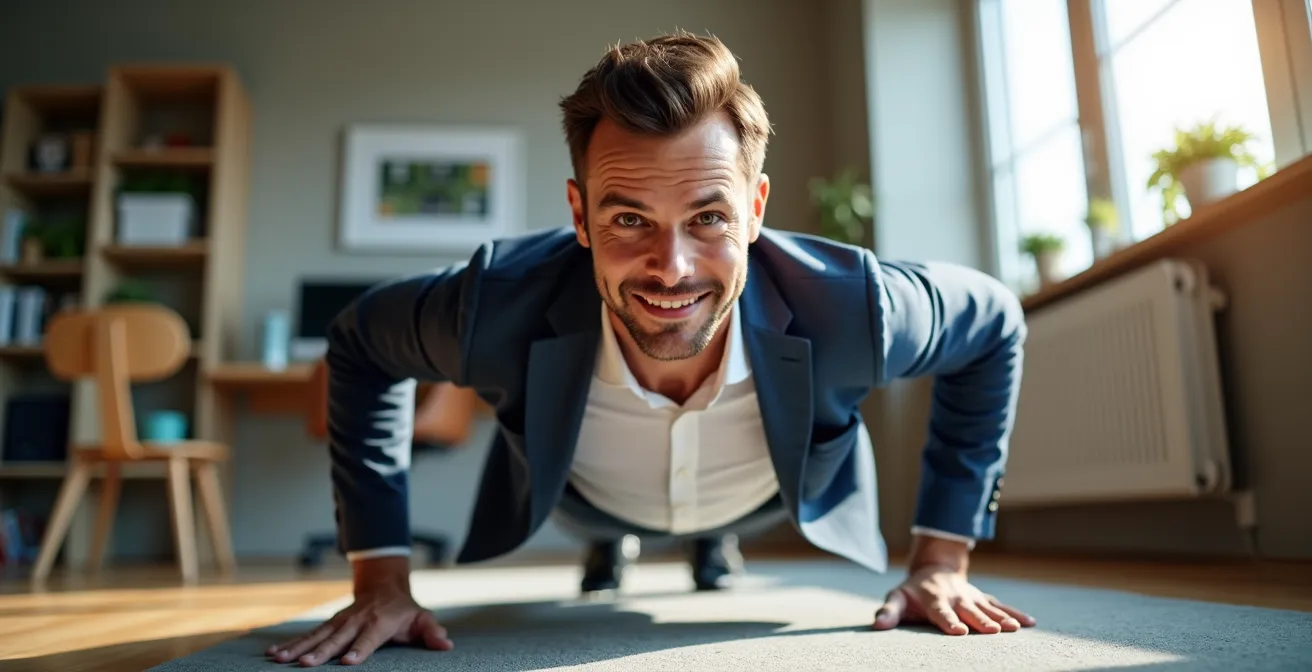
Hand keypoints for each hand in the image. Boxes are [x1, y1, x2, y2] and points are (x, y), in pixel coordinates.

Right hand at [266, 558, 452, 665]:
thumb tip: (446, 644)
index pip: (369, 638)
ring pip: (318, 636)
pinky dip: (290, 643)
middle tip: (304, 664)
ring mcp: (340, 621)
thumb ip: (432, 632)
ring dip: (298, 647)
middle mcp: (357, 620)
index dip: (359, 650)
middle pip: (338, 638)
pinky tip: (273, 654)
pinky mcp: (329, 623)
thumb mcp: (422, 619)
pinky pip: (309, 634)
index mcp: (380, 622)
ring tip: (279, 660)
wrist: (384, 587)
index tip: (348, 662)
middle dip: (321, 652)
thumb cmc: (405, 610)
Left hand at [871, 563, 1035, 634]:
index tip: (958, 630)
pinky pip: (1000, 605)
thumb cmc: (913, 592)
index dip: (949, 621)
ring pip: (988, 608)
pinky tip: (1030, 623)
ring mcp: (971, 597)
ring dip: (1002, 617)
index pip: (941, 612)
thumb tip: (877, 625)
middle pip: (969, 610)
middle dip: (981, 620)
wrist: (934, 569)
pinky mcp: (982, 598)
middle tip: (993, 631)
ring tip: (1015, 628)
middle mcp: (956, 597)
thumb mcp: (897, 598)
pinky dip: (1016, 613)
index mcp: (934, 600)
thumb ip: (888, 612)